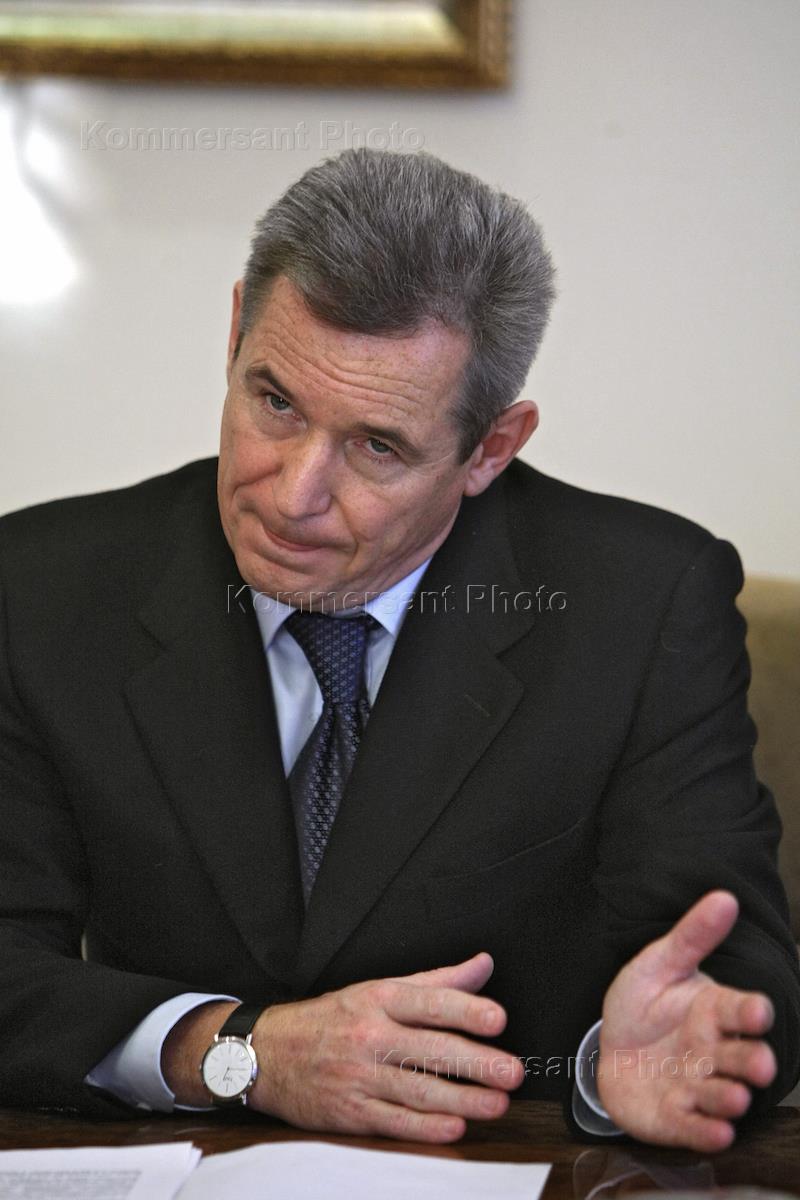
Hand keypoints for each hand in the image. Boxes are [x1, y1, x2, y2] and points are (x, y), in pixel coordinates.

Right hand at [163, 952, 523, 1141]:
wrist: (267, 1052)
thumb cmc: (331, 1019)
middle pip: (430, 1049)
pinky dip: (426, 1126)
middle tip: (510, 1071)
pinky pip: (394, 1120)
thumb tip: (482, 966)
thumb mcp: (379, 988)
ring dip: (462, 1099)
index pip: (429, 1002)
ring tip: (497, 1104)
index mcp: (378, 999)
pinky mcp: (350, 1112)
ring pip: (417, 1089)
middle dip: (475, 1062)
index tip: (497, 1019)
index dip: (466, 1010)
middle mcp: (370, 1035)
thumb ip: (436, 981)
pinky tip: (454, 1125)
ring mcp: (359, 1076)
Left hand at [597, 890, 776, 1150]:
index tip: (759, 1010)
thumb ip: (691, 936)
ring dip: (729, 1097)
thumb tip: (724, 897)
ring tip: (734, 1096)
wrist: (612, 1049)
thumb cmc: (643, 1004)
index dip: (750, 1011)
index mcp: (713, 1011)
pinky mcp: (678, 1118)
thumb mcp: (659, 964)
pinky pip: (695, 1127)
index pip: (738, 1010)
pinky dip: (706, 1131)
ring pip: (720, 1094)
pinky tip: (717, 1132)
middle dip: (752, 1061)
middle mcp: (713, 1051)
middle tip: (761, 1064)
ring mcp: (697, 1086)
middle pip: (740, 1057)